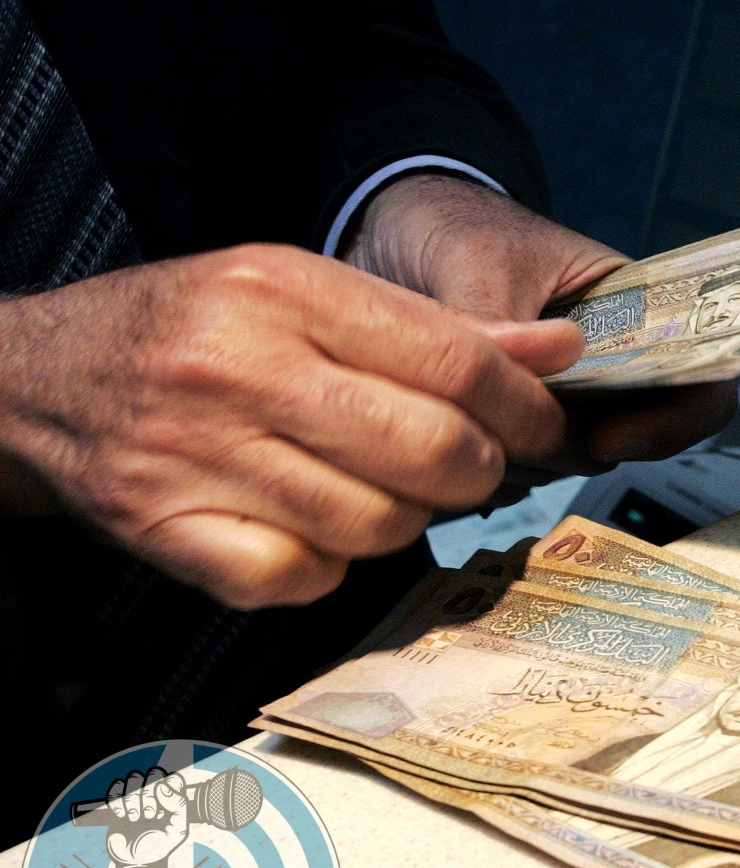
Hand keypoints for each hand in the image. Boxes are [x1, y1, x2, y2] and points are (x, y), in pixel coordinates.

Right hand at [0, 245, 580, 606]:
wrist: (39, 378)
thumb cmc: (195, 331)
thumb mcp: (307, 293)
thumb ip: (437, 329)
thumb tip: (559, 351)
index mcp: (283, 289)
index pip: (456, 363)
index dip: (524, 408)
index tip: (542, 427)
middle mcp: (238, 367)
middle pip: (433, 451)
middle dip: (476, 471)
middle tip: (464, 465)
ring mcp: (198, 454)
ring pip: (381, 524)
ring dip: (402, 518)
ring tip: (373, 486)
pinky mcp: (170, 530)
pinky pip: (305, 577)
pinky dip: (326, 564)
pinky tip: (308, 525)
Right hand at [103, 767, 189, 867]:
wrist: (134, 862)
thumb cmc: (158, 847)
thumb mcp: (177, 832)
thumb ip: (178, 807)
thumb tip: (162, 787)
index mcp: (172, 799)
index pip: (174, 777)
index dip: (169, 785)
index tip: (163, 806)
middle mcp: (156, 795)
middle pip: (153, 773)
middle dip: (149, 795)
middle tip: (149, 816)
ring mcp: (137, 798)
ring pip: (133, 778)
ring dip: (133, 800)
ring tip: (135, 819)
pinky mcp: (118, 804)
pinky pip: (115, 789)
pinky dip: (117, 801)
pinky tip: (122, 816)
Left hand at [345, 173, 735, 466]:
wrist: (394, 229)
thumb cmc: (456, 228)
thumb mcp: (482, 267)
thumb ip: (503, 333)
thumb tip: (517, 402)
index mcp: (632, 307)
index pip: (696, 375)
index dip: (674, 420)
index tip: (606, 439)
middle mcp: (612, 360)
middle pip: (638, 434)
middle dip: (579, 446)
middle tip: (512, 429)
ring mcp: (571, 396)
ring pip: (579, 458)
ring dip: (531, 458)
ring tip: (471, 420)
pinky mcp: (522, 422)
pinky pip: (528, 467)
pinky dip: (496, 465)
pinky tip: (456, 431)